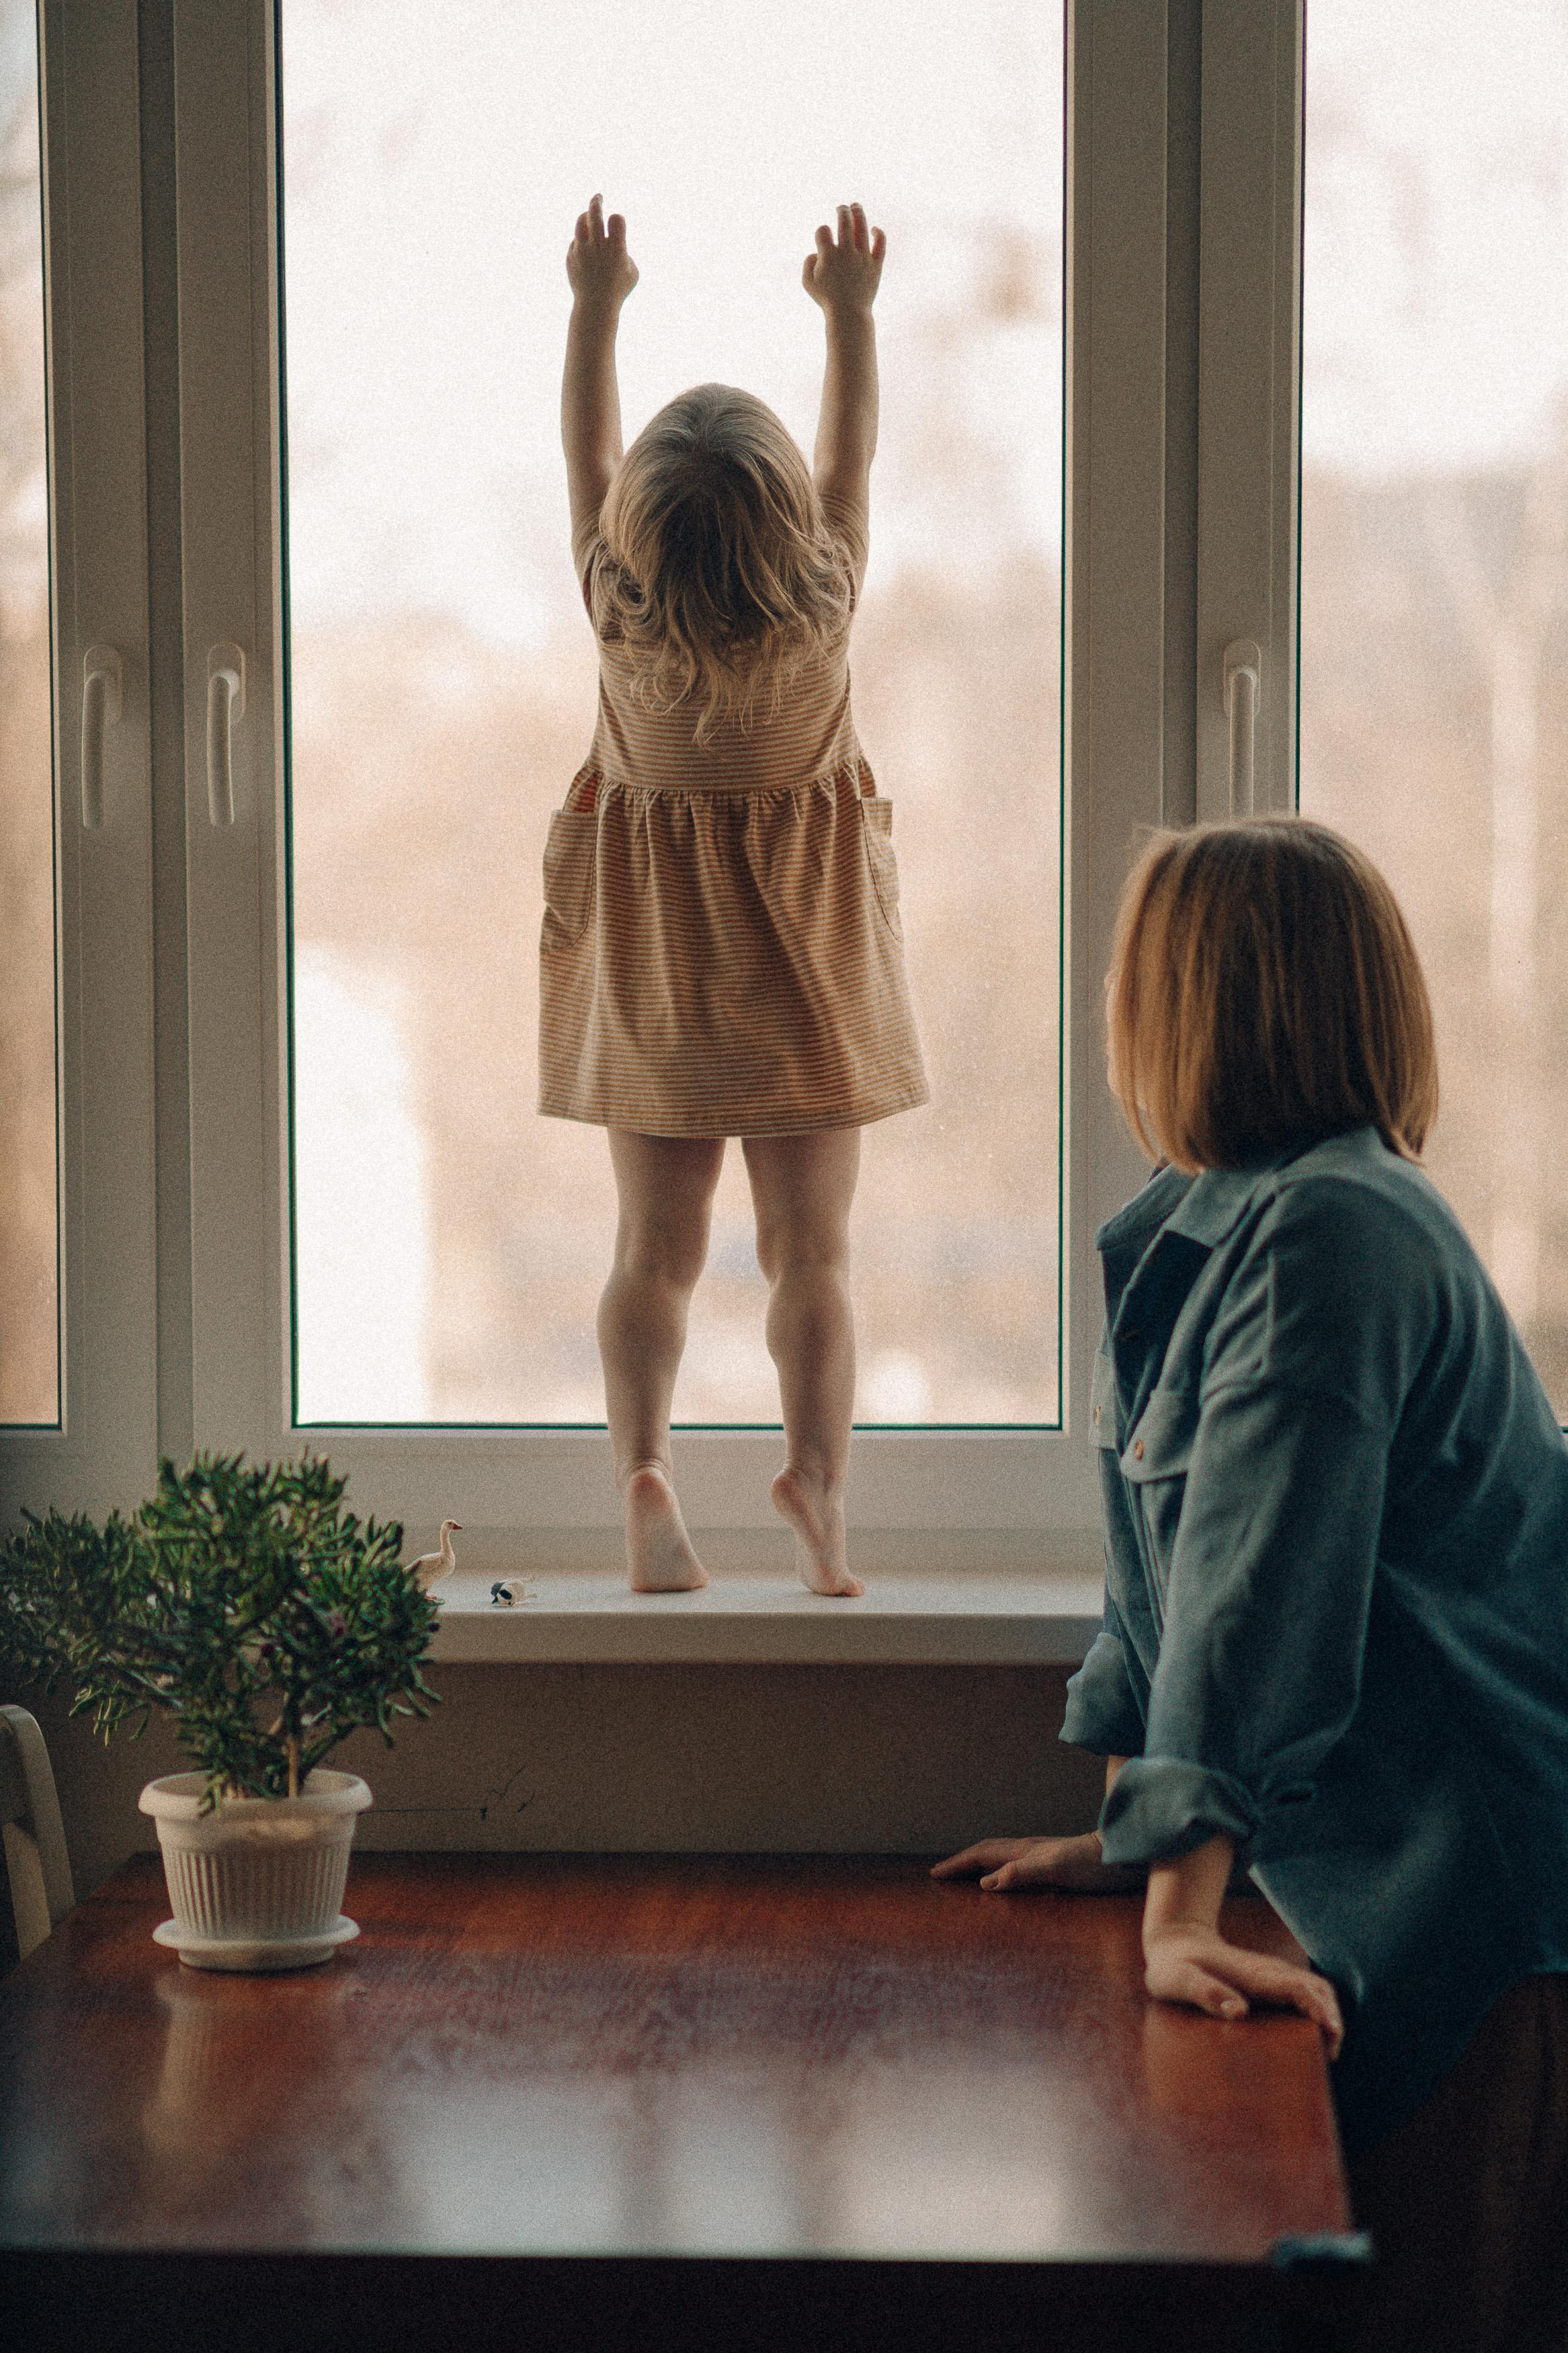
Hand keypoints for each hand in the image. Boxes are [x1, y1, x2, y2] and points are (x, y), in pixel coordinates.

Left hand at [567, 194, 637, 314]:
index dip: (618, 219)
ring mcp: (582, 250)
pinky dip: (582, 240)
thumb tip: (617, 240)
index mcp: (616, 249)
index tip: (617, 227)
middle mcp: (598, 246)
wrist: (595, 306)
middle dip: (597, 201)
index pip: (616, 219)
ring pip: (580, 221)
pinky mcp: (571, 256)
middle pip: (595, 212)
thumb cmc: (618, 289)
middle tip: (598, 197)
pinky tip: (587, 248)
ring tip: (589, 215)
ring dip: (586, 215)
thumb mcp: (632, 271)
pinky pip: (576, 240)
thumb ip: (625, 251)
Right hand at [803, 202, 885, 316]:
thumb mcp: (808, 283)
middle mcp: (846, 252)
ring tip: (855, 207)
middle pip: (844, 221)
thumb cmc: (827, 300)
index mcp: (828, 255)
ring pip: (862, 227)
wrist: (849, 315)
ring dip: (858, 213)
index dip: (822, 231)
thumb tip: (816, 252)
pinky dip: (878, 233)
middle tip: (841, 208)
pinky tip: (874, 229)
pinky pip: (881, 243)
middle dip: (842, 211)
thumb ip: (807, 263)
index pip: (823, 231)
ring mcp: (862, 257)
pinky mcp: (875, 264)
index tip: (823, 239)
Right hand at [931, 1833, 1145, 1893]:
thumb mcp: (1058, 1870)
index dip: (958, 1864)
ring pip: (1002, 1858)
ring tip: (966, 1877)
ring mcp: (1043, 1856)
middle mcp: (1031, 1850)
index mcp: (1025, 1851)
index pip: (982, 1854)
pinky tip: (1008, 1883)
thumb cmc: (1095, 1865)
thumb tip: (987, 1882)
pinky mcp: (1056, 1867)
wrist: (1128, 1856)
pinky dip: (1001, 1873)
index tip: (935, 1874)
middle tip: (942, 1874)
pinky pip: (1017, 1868)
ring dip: (979, 1865)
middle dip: (963, 1862)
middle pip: (987, 1852)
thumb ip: (1023, 1873)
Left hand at [1143, 1924, 1344, 2056]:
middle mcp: (1269, 1971)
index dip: (1320, 2011)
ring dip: (1328, 2015)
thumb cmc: (1173, 1966)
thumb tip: (1239, 2011)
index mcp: (1252, 1974)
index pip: (1299, 1988)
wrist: (1175, 1940)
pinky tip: (1311, 2037)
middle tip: (1330, 2055)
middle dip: (1332, 2018)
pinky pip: (1304, 1992)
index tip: (1330, 2037)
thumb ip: (1205, 1993)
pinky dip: (1318, 2011)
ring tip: (1327, 2051)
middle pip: (1318, 1988)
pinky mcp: (1270, 1979)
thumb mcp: (1178, 1980)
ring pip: (1315, 1988)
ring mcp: (1271, 1973)